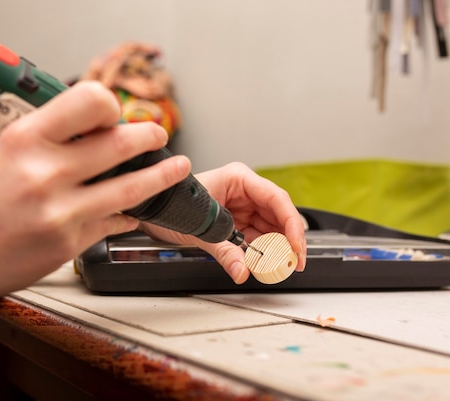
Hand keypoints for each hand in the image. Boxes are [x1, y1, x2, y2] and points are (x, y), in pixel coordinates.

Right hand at [0, 81, 191, 305]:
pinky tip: (132, 212)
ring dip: (161, 176)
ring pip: (131, 188)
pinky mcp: (68, 244)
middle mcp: (45, 172)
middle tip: (159, 134)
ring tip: (177, 168)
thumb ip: (46, 143)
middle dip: (150, 136)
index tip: (117, 113)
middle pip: (121, 143)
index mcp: (24, 139)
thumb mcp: (1, 155)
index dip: (110, 105)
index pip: (89, 100)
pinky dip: (128, 215)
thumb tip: (92, 132)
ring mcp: (61, 212)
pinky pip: (113, 223)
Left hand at [140, 162, 306, 283]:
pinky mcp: (239, 222)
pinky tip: (266, 264)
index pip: (276, 198)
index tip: (296, 246)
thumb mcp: (198, 229)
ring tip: (280, 267)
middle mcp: (245, 191)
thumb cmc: (172, 204)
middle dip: (289, 240)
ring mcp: (243, 207)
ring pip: (272, 229)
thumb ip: (223, 251)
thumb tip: (242, 270)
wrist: (153, 210)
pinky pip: (258, 238)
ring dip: (277, 249)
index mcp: (238, 178)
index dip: (291, 223)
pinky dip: (264, 253)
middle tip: (294, 263)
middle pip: (279, 215)